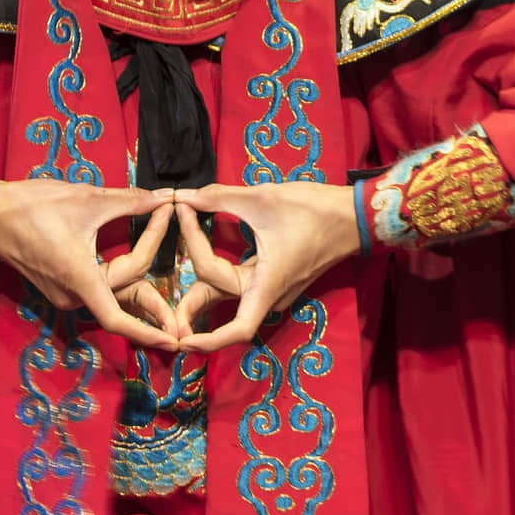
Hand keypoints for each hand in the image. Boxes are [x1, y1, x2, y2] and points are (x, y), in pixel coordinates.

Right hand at [0, 179, 178, 349]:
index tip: (168, 217)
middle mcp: (74, 299)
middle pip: (125, 306)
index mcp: (82, 281)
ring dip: (141, 303)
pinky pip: (100, 293)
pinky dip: (122, 288)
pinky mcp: (61, 289)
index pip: (128, 301)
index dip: (156, 252)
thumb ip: (130, 202)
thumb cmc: (36, 206)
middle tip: (185, 329)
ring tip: (171, 316)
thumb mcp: (89, 200)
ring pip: (113, 300)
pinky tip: (142, 286)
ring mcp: (65, 297)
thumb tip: (162, 198)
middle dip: (156, 314)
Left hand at [171, 181, 360, 352]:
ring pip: (228, 301)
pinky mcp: (275, 282)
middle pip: (221, 313)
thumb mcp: (263, 198)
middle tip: (159, 320)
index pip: (217, 293)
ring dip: (201, 300)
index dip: (191, 252)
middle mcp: (268, 297)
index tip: (182, 213)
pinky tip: (200, 267)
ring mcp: (273, 293)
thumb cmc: (314, 209)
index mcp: (265, 284)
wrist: (355, 216)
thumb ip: (219, 197)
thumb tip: (184, 195)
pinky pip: (240, 289)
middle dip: (188, 316)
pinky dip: (217, 282)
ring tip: (170, 299)